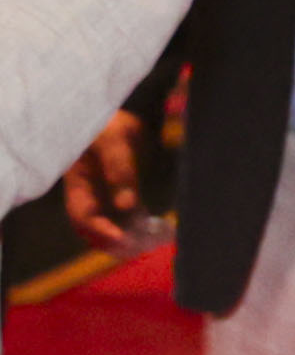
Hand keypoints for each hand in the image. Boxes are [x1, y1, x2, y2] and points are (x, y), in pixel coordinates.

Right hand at [62, 111, 144, 250]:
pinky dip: (137, 224)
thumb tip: (127, 205)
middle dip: (114, 240)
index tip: (123, 240)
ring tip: (152, 243)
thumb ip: (120, 171)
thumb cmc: (111, 120)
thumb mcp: (114, 141)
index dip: (100, 230)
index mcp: (79, 181)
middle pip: (94, 226)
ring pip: (110, 222)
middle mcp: (89, 190)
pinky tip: (156, 230)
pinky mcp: (120, 189)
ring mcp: (103, 191)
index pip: (83, 215)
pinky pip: (125, 213)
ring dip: (128, 235)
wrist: (124, 105)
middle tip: (140, 248)